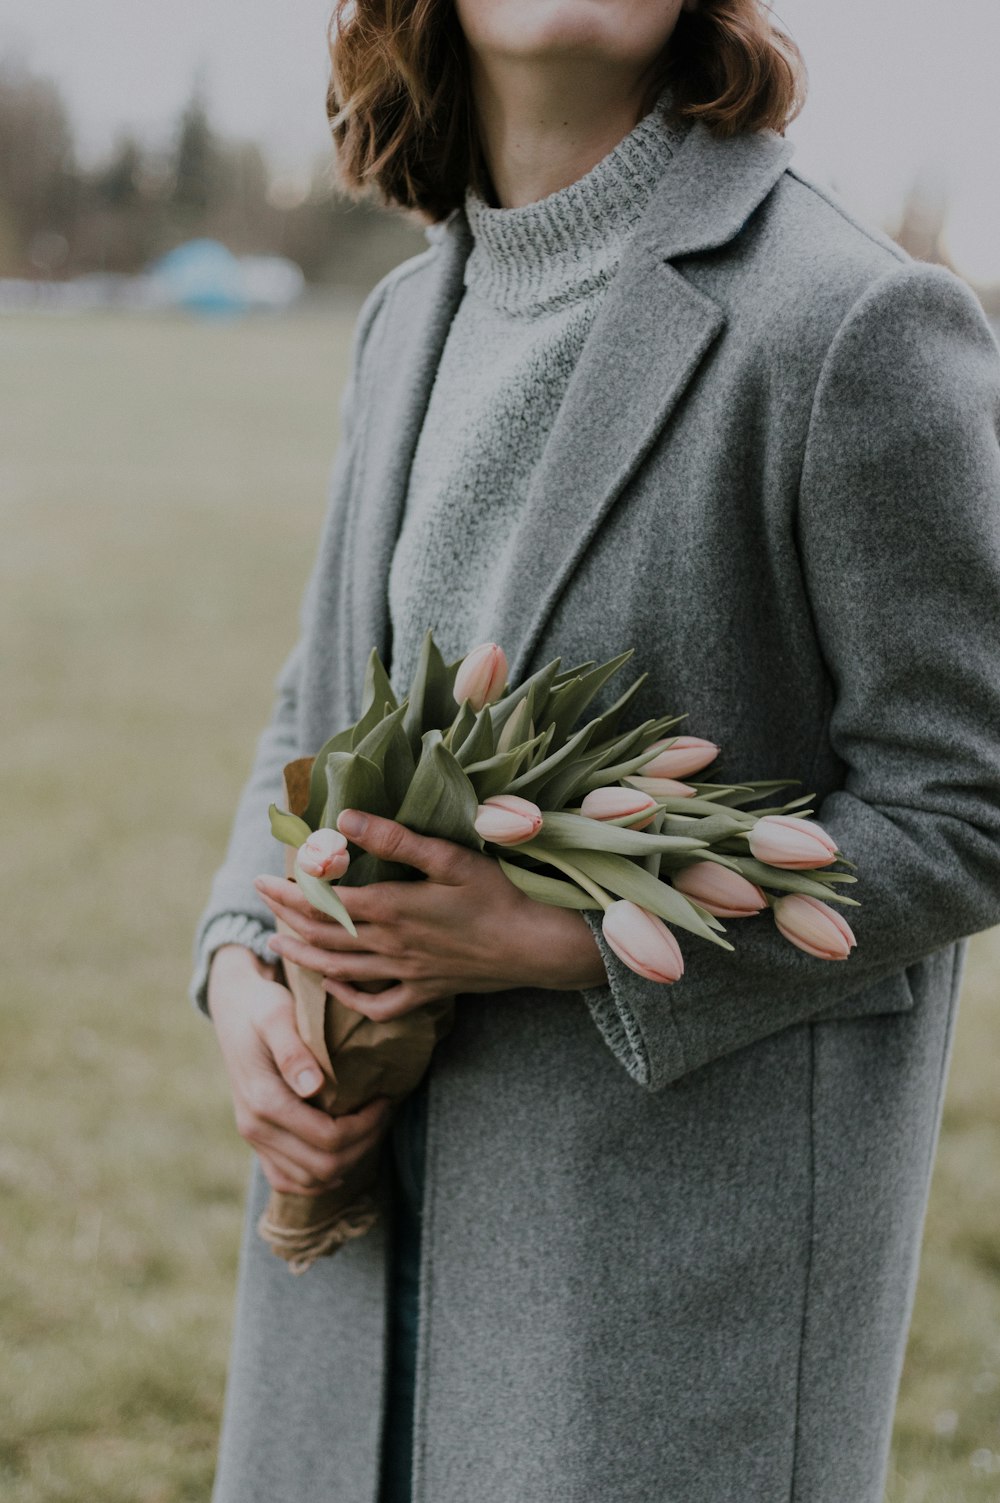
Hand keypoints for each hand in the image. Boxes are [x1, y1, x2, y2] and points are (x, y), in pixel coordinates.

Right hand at [206, 944, 392, 1194]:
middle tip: (384, 1113)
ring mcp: (254, 1139)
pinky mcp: (257, 1141)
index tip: (384, 1099)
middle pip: (324, 1166)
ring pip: (309, 1181)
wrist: (235, 1008)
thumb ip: (293, 1050)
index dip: (366, 1126)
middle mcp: (254, 1128)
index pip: (328, 1138)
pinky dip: (319, 1178)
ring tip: (368, 1128)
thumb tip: (312, 1086)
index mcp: (263, 1101)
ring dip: (347, 1161)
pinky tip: (342, 1156)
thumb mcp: (277, 1015)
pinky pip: (287, 1180)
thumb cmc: (262, 1006)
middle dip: (363, 1144)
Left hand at [255, 809, 608, 1023]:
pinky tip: (335, 987)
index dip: (289, 891)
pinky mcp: (425, 991)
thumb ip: (395, 840)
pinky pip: (377, 1004)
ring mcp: (406, 973)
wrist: (535, 946)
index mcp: (391, 909)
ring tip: (278, 944)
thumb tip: (346, 820)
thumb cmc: (497, 894)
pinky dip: (349, 998)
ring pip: (339, 970)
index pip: (323, 902)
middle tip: (262, 899)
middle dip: (286, 917)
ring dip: (303, 957)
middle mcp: (390, 945)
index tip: (264, 877)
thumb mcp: (448, 858)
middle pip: (323, 935)